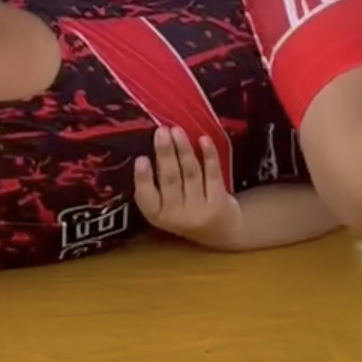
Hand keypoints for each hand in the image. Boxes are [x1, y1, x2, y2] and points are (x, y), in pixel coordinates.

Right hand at [132, 127, 242, 246]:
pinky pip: (213, 175)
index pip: (147, 199)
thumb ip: (156, 183)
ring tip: (176, 130)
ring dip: (183, 150)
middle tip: (161, 131)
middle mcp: (177, 216)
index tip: (141, 158)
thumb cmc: (185, 210)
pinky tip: (203, 139)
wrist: (220, 231)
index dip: (143, 180)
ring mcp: (200, 210)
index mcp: (157, 216)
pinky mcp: (219, 203)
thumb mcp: (165, 205)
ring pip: (191, 174)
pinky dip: (208, 155)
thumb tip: (152, 144)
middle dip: (165, 154)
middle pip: (170, 181)